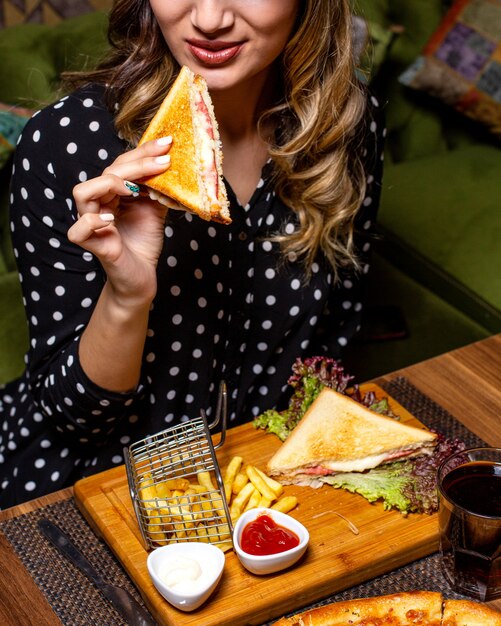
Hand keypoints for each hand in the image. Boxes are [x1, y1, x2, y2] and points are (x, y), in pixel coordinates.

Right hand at [68, 137, 171, 305]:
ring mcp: (90, 222)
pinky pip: (78, 229)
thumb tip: (171, 165)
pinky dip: (93, 221)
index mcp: (112, 192)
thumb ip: (158, 189)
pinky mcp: (90, 244)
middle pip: (106, 173)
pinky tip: (110, 218)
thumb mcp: (155, 209)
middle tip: (163, 162)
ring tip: (133, 188)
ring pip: (82, 192)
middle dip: (136, 165)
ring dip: (108, 184)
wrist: (141, 275)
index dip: (143, 152)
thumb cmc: (143, 242)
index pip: (122, 164)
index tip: (167, 143)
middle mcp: (98, 203)